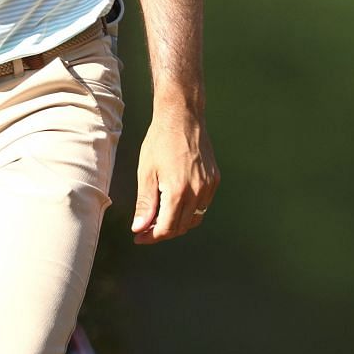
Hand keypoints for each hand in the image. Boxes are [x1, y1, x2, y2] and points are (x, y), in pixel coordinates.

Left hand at [131, 109, 217, 243]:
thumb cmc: (160, 141)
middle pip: (181, 226)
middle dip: (162, 232)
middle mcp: (197, 191)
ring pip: (194, 218)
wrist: (183, 117)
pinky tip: (176, 202)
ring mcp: (209, 185)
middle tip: (145, 228)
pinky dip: (189, 210)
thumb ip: (145, 203)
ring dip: (177, 223)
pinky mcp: (214, 178)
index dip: (151, 236)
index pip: (166, 228)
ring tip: (159, 217)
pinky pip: (203, 204)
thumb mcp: (146, 172)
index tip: (139, 236)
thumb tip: (139, 228)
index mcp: (178, 191)